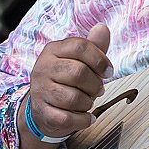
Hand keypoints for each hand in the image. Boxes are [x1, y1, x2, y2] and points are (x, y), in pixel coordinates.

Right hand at [18, 24, 111, 148]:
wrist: (42, 107)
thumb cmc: (64, 80)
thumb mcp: (78, 60)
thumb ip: (93, 46)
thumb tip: (102, 28)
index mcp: (53, 50)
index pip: (80, 47)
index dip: (100, 59)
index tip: (108, 71)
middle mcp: (43, 68)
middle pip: (78, 72)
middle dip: (95, 84)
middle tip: (97, 89)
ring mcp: (40, 91)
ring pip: (74, 98)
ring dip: (88, 103)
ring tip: (87, 101)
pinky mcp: (42, 112)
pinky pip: (68, 119)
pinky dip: (83, 120)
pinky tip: (86, 116)